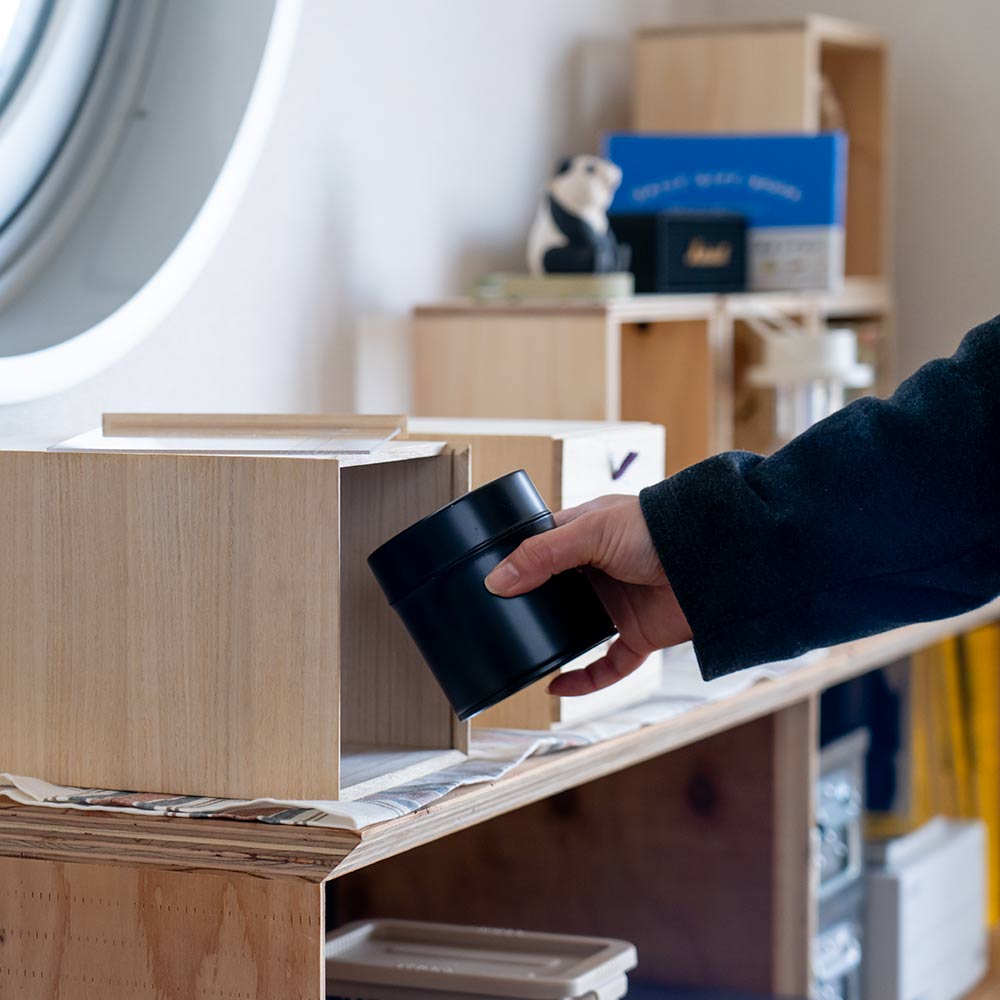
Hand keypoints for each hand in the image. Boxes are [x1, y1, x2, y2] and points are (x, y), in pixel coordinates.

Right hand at [484, 495, 691, 695]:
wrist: (713, 560)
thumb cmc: (657, 529)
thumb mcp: (591, 532)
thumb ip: (542, 555)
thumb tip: (497, 580)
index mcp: (586, 535)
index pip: (542, 547)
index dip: (517, 562)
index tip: (486, 579)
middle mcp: (599, 570)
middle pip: (555, 592)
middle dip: (530, 607)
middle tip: (495, 620)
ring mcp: (618, 604)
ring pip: (577, 632)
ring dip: (554, 645)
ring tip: (520, 654)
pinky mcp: (638, 635)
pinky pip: (607, 666)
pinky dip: (585, 681)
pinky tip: (558, 687)